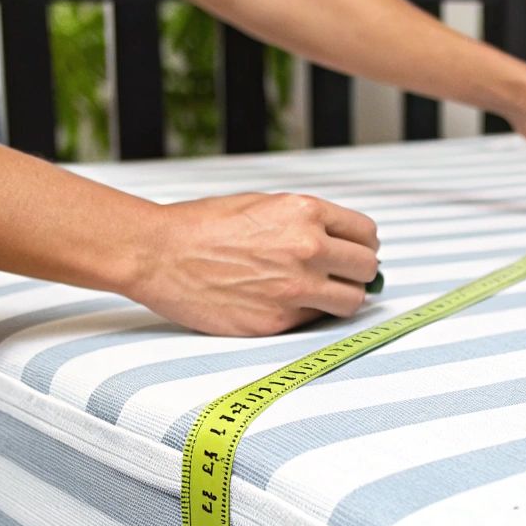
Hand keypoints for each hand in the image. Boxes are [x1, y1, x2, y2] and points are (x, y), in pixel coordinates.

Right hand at [128, 192, 380, 335]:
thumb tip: (338, 243)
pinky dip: (306, 315)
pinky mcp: (277, 321)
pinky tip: (283, 304)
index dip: (361, 245)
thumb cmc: (203, 226)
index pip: (365, 234)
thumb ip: (304, 221)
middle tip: (343, 277)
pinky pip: (314, 322)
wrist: (159, 254)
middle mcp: (307, 249)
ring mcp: (294, 288)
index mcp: (305, 212)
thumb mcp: (263, 204)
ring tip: (322, 296)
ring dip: (342, 299)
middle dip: (358, 273)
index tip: (353, 253)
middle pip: (366, 269)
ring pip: (351, 302)